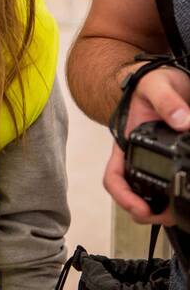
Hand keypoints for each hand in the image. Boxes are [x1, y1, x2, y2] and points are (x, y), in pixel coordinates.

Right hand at [103, 64, 189, 225]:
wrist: (165, 80)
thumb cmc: (150, 82)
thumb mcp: (156, 86)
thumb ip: (167, 102)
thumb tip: (182, 121)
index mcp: (126, 143)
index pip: (114, 177)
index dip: (124, 197)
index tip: (142, 209)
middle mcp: (137, 156)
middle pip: (132, 194)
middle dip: (147, 212)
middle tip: (168, 216)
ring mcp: (154, 160)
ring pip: (152, 195)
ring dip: (162, 210)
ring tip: (179, 212)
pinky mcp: (172, 160)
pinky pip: (169, 185)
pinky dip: (176, 197)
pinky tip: (186, 197)